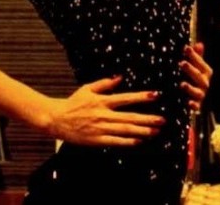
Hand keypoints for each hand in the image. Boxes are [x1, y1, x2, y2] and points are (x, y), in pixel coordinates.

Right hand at [45, 75, 164, 146]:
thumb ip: (104, 83)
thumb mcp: (87, 89)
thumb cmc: (73, 103)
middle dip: (148, 118)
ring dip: (142, 131)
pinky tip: (139, 141)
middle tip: (162, 120)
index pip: (126, 98)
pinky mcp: (97, 140)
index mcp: (102, 101)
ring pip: (125, 130)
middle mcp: (104, 115)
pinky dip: (128, 141)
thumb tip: (120, 77)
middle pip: (130, 117)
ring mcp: (101, 128)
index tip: (156, 95)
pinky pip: (115, 141)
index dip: (141, 97)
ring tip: (156, 131)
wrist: (57, 119)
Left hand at [179, 42, 212, 113]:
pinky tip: (188, 102)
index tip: (186, 48)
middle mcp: (205, 84)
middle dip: (191, 70)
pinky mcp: (197, 106)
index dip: (195, 56)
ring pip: (198, 92)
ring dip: (190, 88)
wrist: (198, 99)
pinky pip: (196, 106)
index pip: (201, 63)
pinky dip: (193, 105)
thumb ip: (197, 57)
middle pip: (199, 76)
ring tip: (182, 84)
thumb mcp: (197, 67)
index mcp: (205, 73)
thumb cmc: (196, 79)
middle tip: (182, 63)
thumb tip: (199, 44)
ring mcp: (201, 95)